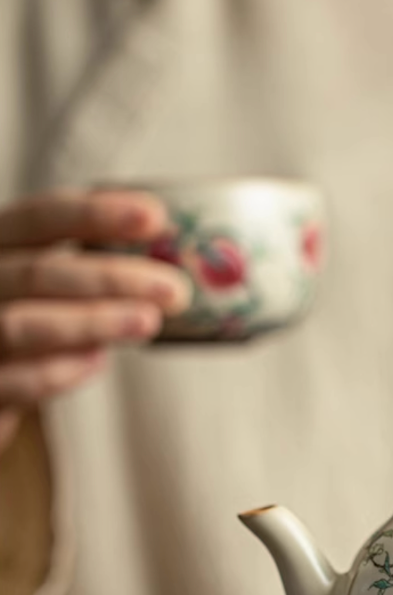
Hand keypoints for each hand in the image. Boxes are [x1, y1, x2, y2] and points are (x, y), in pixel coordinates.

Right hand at [0, 189, 190, 453]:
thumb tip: (171, 257)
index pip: (39, 217)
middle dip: (112, 278)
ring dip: (93, 321)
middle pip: (39, 271)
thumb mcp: (50, 282)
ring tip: (148, 322)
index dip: (95, 214)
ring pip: (25, 323)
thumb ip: (92, 265)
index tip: (155, 217)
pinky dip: (61, 371)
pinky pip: (16, 380)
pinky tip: (97, 362)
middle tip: (174, 289)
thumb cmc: (27, 321)